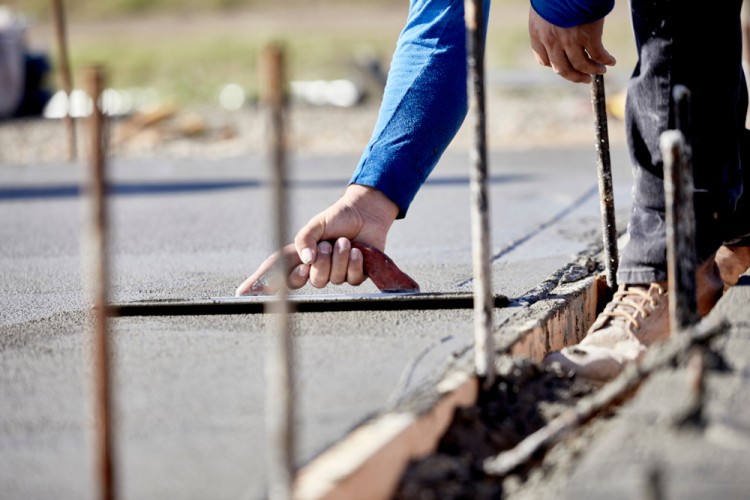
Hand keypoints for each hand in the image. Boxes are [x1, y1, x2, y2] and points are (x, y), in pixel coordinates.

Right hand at [235, 184, 399, 294]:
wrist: (365, 212)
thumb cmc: (337, 217)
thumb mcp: (315, 225)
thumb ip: (304, 240)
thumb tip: (305, 261)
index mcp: (301, 257)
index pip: (278, 274)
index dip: (261, 285)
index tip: (245, 294)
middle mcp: (316, 268)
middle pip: (312, 280)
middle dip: (321, 260)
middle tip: (327, 244)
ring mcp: (335, 273)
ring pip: (333, 278)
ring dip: (340, 256)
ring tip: (345, 241)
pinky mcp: (355, 275)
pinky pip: (351, 278)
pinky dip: (354, 262)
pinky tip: (358, 250)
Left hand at [528, 6, 615, 83]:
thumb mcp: (544, 8)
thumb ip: (548, 22)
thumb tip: (558, 30)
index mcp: (538, 34)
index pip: (544, 60)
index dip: (555, 66)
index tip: (564, 67)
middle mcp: (552, 42)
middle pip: (562, 69)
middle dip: (574, 76)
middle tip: (584, 79)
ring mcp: (570, 41)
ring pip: (581, 65)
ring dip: (592, 70)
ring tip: (600, 71)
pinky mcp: (589, 37)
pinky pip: (598, 54)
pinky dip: (605, 60)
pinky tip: (610, 61)